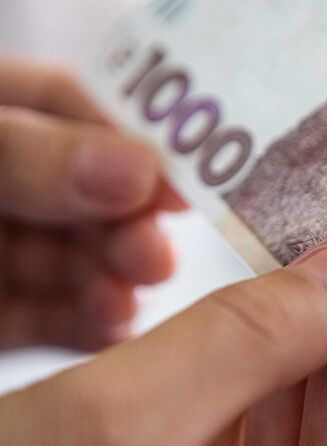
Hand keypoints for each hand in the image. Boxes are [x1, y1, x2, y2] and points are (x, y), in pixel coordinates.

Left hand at [0, 55, 185, 351]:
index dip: (133, 142)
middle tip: (154, 257)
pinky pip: (50, 318)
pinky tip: (111, 330)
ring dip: (111, 282)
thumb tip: (138, 165)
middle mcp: (3, 185)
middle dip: (127, 225)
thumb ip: (27, 156)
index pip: (74, 110)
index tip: (183, 185)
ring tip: (124, 303)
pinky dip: (85, 326)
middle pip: (87, 194)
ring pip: (74, 260)